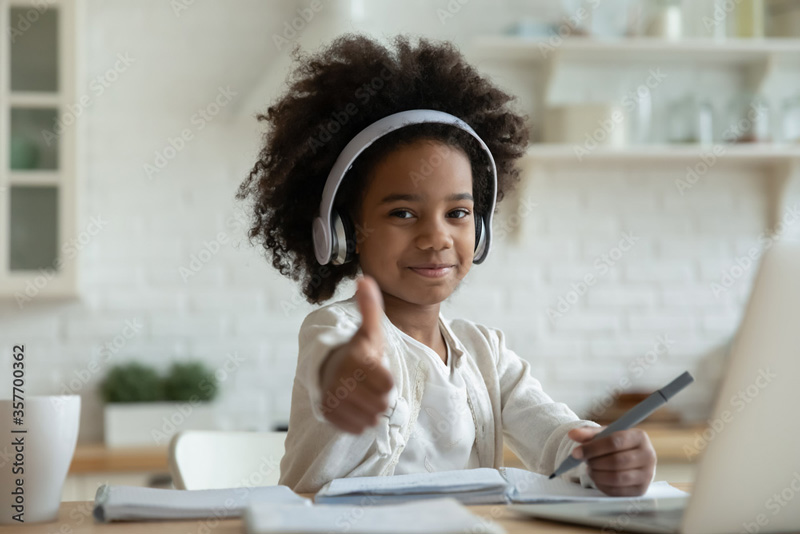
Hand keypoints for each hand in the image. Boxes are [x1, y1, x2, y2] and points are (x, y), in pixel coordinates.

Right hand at [318, 275, 394, 433]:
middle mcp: (341, 380)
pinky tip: (354, 406)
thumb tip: (364, 279)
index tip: (377, 371)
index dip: (387, 382)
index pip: (388, 386)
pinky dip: (359, 421)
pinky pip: (357, 428)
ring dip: (371, 410)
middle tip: (370, 385)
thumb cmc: (356, 351)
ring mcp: (333, 398)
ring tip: (363, 395)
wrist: (327, 369)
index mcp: (355, 359)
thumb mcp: (368, 330)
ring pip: (371, 419)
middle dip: (380, 397)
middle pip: (382, 405)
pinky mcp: (328, 414)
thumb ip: (370, 307)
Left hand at [567, 426, 656, 496]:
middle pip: (616, 461)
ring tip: (590, 469)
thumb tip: (572, 434)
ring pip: (617, 478)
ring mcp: (647, 475)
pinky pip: (617, 491)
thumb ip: (588, 433)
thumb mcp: (603, 435)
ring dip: (597, 475)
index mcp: (639, 437)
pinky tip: (597, 478)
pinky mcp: (641, 490)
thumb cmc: (615, 445)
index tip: (576, 453)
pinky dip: (602, 485)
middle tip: (584, 462)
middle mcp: (648, 455)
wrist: (630, 459)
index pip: (615, 442)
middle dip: (595, 462)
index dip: (593, 448)